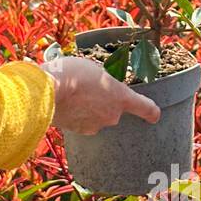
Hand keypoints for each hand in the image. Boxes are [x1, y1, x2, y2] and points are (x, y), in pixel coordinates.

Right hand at [45, 54, 160, 134]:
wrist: (46, 92)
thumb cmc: (71, 74)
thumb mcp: (93, 68)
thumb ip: (103, 80)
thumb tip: (99, 86)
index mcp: (121, 97)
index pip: (146, 108)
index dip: (151, 111)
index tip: (154, 115)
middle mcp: (112, 116)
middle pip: (114, 109)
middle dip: (104, 101)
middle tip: (88, 88)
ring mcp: (95, 126)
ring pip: (97, 116)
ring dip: (89, 108)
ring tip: (73, 94)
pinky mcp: (79, 132)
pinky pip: (82, 122)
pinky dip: (77, 115)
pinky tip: (66, 103)